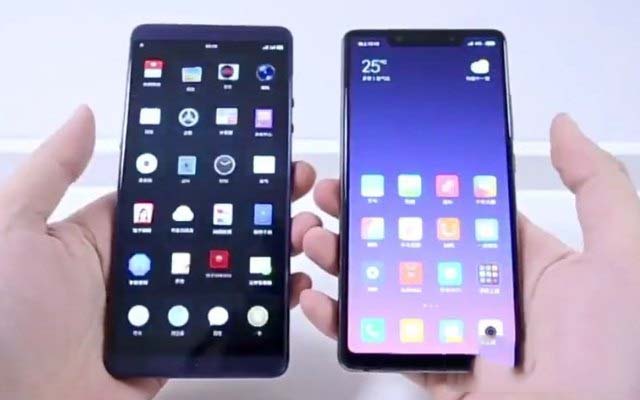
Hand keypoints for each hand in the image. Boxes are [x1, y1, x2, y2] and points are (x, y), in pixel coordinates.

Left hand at [0, 106, 320, 399]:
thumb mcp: (11, 231)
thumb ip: (50, 173)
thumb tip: (84, 117)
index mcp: (97, 240)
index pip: (166, 196)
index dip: (208, 173)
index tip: (249, 152)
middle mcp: (131, 275)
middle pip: (203, 233)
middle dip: (250, 209)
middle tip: (291, 185)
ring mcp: (154, 315)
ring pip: (220, 277)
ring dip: (263, 255)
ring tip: (300, 229)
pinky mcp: (169, 354)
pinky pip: (219, 328)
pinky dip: (257, 311)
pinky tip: (285, 288)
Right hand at [300, 114, 639, 397]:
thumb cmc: (622, 362)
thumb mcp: (622, 258)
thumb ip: (597, 187)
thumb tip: (566, 128)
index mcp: (525, 264)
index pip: (460, 212)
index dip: (416, 185)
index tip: (381, 162)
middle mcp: (488, 296)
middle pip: (412, 247)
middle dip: (367, 219)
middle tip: (335, 195)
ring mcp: (459, 336)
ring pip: (388, 292)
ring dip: (347, 263)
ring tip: (318, 237)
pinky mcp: (439, 373)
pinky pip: (383, 345)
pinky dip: (346, 323)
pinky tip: (324, 299)